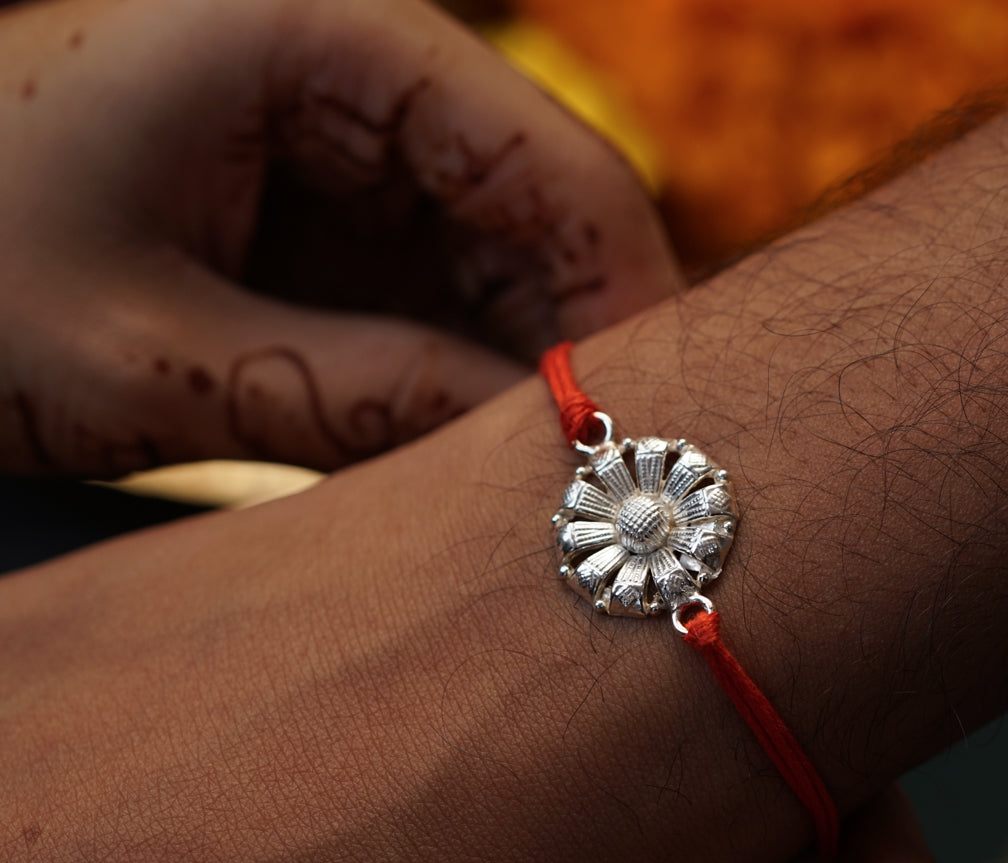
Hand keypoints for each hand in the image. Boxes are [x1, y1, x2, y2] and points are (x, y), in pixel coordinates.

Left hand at [0, 0, 678, 476]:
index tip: (657, 423)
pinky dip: (453, 377)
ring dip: (515, 372)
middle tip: (606, 478)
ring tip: (531, 486)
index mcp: (314, 37)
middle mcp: (346, 74)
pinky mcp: (319, 220)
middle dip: (575, 344)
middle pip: (533, 211)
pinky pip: (430, 296)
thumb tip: (538, 450)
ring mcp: (338, 149)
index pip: (540, 157)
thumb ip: (364, 396)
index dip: (620, 292)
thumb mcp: (162, 358)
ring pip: (492, 263)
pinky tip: (462, 457)